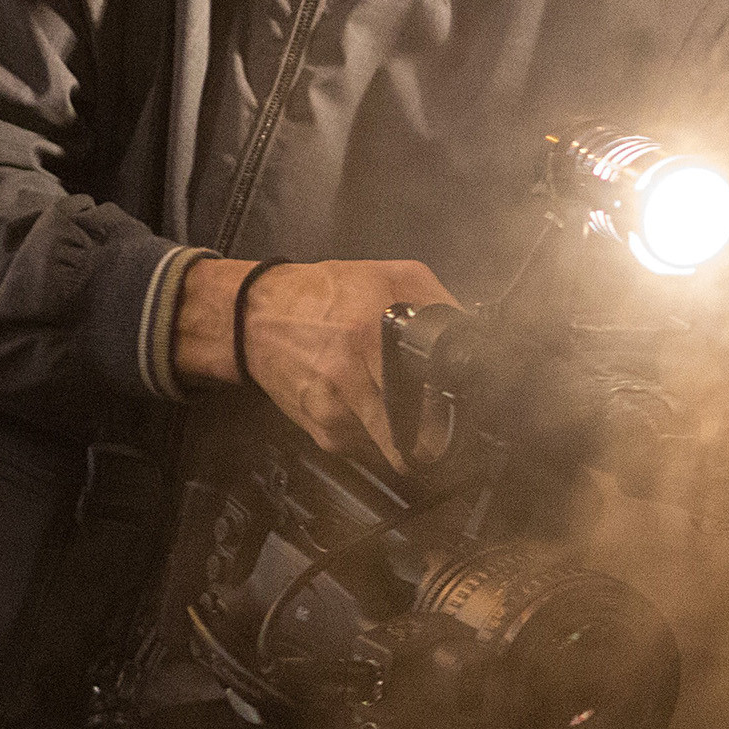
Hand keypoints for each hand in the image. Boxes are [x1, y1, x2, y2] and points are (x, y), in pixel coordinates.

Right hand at [178, 256, 456, 472]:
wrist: (255, 318)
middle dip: (442, 436)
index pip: (432, 394)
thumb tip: (473, 334)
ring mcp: (336, 414)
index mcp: (372, 337)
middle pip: (419, 438)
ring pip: (398, 452)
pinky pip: (370, 450)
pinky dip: (381, 438)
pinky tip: (375, 411)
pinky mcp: (325, 435)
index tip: (468, 409)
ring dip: (410, 440)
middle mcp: (352, 381)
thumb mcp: (389, 276)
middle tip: (451, 426)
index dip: (457, 407)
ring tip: (410, 414)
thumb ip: (436, 301)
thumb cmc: (323, 294)